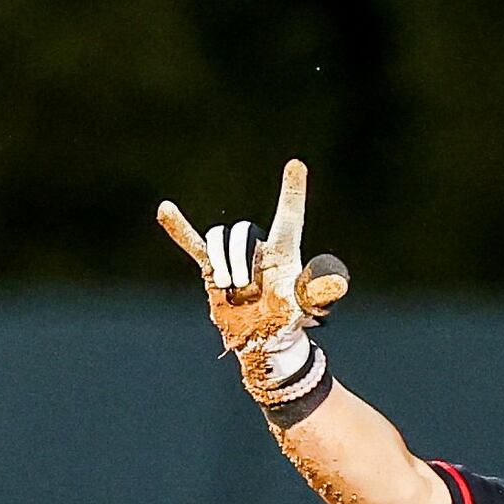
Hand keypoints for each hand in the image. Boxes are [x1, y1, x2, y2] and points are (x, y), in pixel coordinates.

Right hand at [152, 158, 348, 365]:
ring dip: (221, 263)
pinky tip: (164, 210)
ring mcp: (234, 256)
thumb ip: (318, 292)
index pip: (289, 215)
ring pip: (219, 238)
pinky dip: (179, 229)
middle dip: (239, 258)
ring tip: (231, 289)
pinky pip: (194, 244)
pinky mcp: (212, 269)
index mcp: (284, 249)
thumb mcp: (305, 305)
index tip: (296, 165)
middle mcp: (258, 246)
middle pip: (242, 231)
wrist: (263, 338)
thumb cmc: (288, 318)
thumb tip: (338, 283)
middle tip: (245, 289)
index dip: (292, 191)